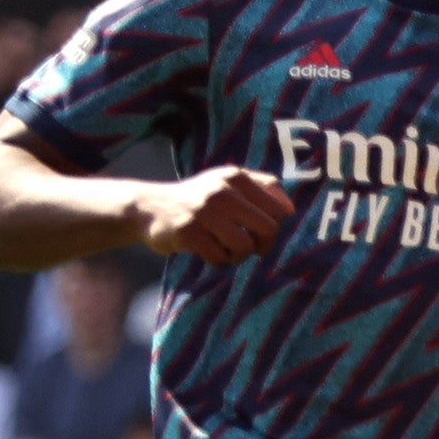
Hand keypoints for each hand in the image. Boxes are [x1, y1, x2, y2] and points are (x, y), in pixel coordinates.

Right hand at [138, 163, 293, 264]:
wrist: (148, 207)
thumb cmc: (198, 199)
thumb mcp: (226, 182)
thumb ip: (261, 186)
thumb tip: (291, 208)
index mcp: (236, 177)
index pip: (280, 209)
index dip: (277, 227)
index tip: (262, 233)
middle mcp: (222, 191)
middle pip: (269, 229)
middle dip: (263, 245)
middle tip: (250, 248)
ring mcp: (204, 211)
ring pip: (245, 246)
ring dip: (239, 255)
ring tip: (227, 251)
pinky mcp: (188, 232)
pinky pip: (219, 256)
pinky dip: (218, 260)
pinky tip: (209, 252)